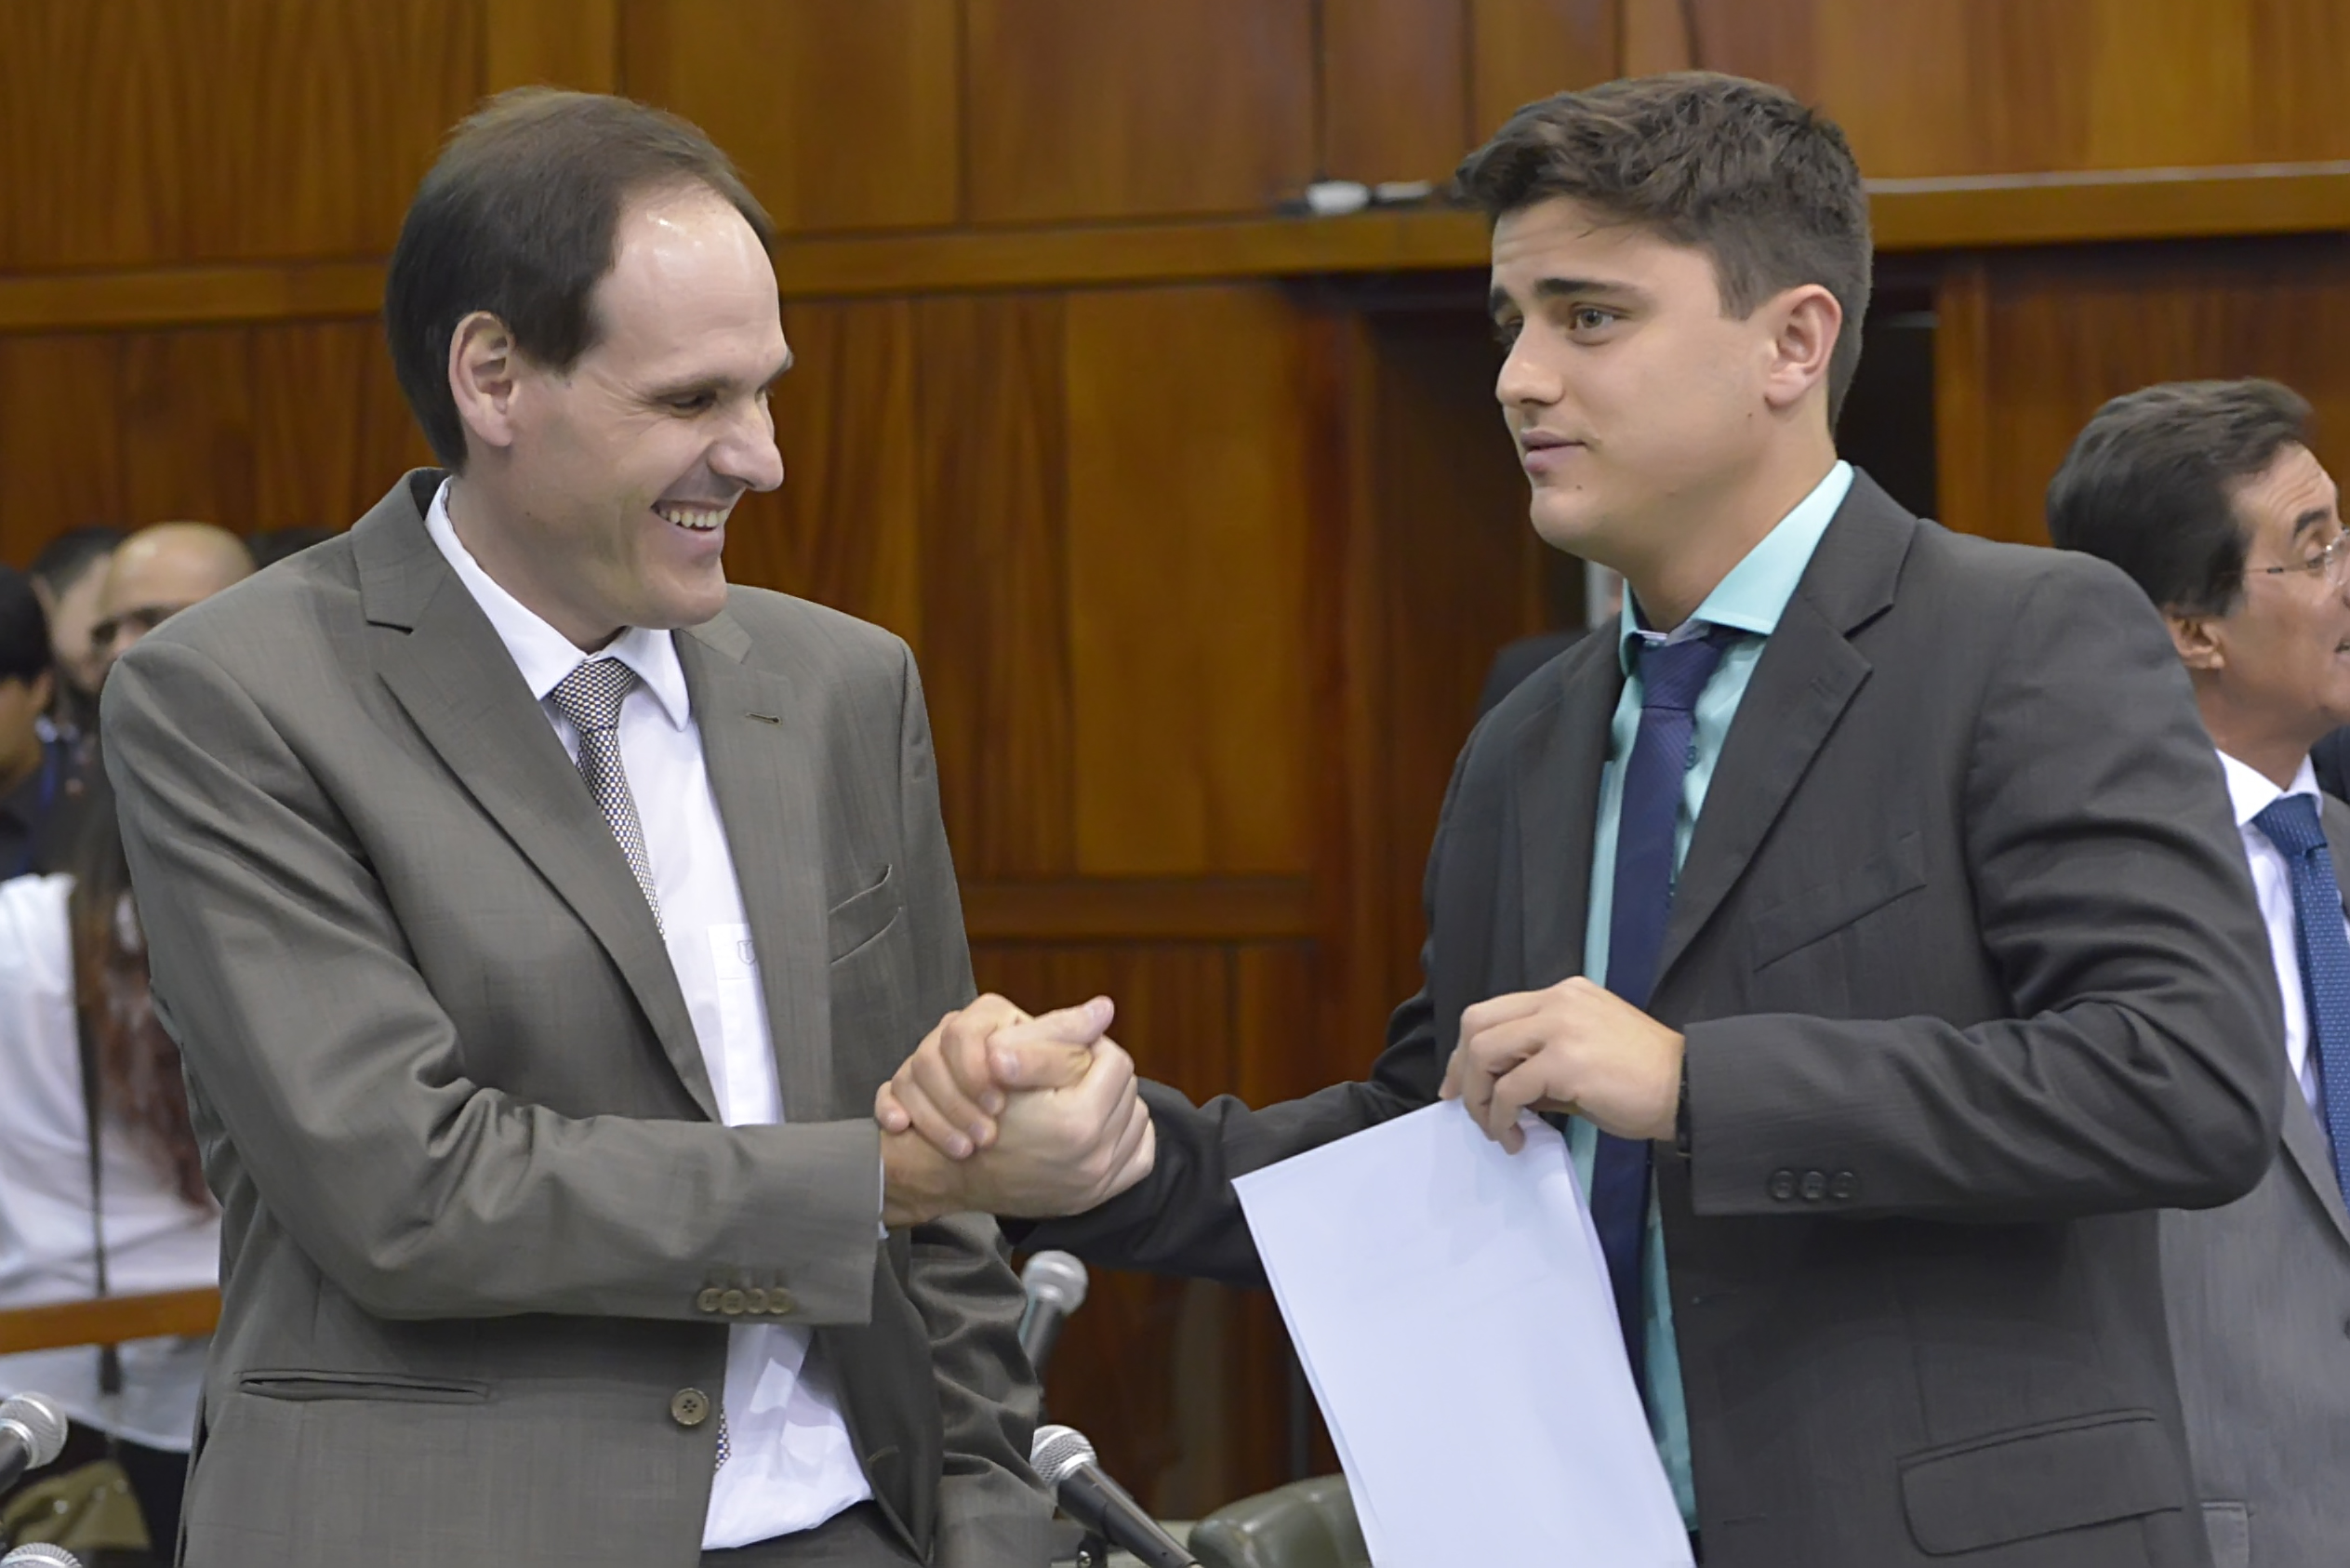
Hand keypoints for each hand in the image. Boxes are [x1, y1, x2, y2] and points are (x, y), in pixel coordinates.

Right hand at [879, 996, 1153, 1224]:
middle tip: (1073, 1073)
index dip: (1092, 1046)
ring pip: (1136, 1121)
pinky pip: (1138, 1157)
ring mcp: (1096, 1183)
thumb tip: (1104, 1008)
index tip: (1070, 1049)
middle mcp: (1093, 1158)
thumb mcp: (1008, 1060)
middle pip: (1128, 1091)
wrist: (950, 1170)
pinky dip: (1124, 1139)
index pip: (1115, 1061)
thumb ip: (1060, 1031)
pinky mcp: (1094, 1197)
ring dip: (1115, 1105)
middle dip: (1104, 1076)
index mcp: (1077, 1120)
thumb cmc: (973, 1112)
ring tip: (1081, 1097)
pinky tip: (1098, 1127)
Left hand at [1438, 976, 1684, 1151]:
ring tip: (1495, 1129)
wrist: (1688, 1089)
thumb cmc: (1645, 1082)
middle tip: (1462, 1106)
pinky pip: (1510, 1089)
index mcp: (1564, 995)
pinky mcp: (1565, 1060)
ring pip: (1484, 1052)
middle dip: (1462, 1070)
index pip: (1494, 1011)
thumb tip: (1501, 1092)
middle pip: (1477, 1024)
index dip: (1467, 1050)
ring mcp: (1561, 1026)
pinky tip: (1516, 1136)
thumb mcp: (1584, 1059)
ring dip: (1479, 1098)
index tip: (1460, 1084)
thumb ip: (1541, 1063)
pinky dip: (1501, 1117)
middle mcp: (1558, 1001)